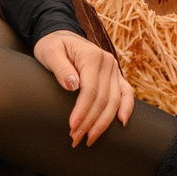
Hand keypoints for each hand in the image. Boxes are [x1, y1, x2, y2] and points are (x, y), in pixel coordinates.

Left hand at [34, 30, 132, 146]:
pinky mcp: (115, 76)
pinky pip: (126, 93)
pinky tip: (121, 123)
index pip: (90, 90)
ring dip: (103, 123)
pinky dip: (126, 108)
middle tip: (76, 138)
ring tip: (90, 138)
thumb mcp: (49, 53)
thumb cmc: (53, 46)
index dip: (82, 110)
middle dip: (90, 122)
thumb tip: (72, 85)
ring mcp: (114, 69)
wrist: (62, 36)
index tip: (72, 126)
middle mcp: (107, 62)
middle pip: (103, 99)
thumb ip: (60, 67)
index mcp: (92, 56)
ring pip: (114, 101)